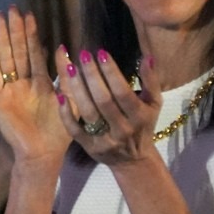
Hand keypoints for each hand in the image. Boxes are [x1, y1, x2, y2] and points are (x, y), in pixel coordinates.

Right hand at [0, 6, 70, 166]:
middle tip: (11, 8)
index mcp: (40, 81)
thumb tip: (63, 48)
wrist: (42, 153)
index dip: (31, 34)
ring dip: (2, 38)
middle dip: (14, 30)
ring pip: (5, 58)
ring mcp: (9, 89)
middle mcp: (22, 82)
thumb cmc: (59, 131)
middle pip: (17, 50)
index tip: (29, 14)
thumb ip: (66, 76)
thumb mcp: (70, 100)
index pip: (33, 52)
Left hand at [55, 47, 162, 164]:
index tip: (101, 53)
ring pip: (88, 112)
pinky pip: (74, 130)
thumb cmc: (143, 124)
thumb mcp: (153, 103)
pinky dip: (66, 113)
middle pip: (103, 100)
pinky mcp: (89, 147)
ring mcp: (104, 140)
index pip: (123, 92)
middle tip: (83, 55)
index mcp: (139, 116)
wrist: (133, 160)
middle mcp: (123, 129)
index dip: (111, 73)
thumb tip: (146, 57)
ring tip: (70, 68)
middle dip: (92, 76)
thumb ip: (151, 80)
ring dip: (77, 89)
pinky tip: (60, 94)